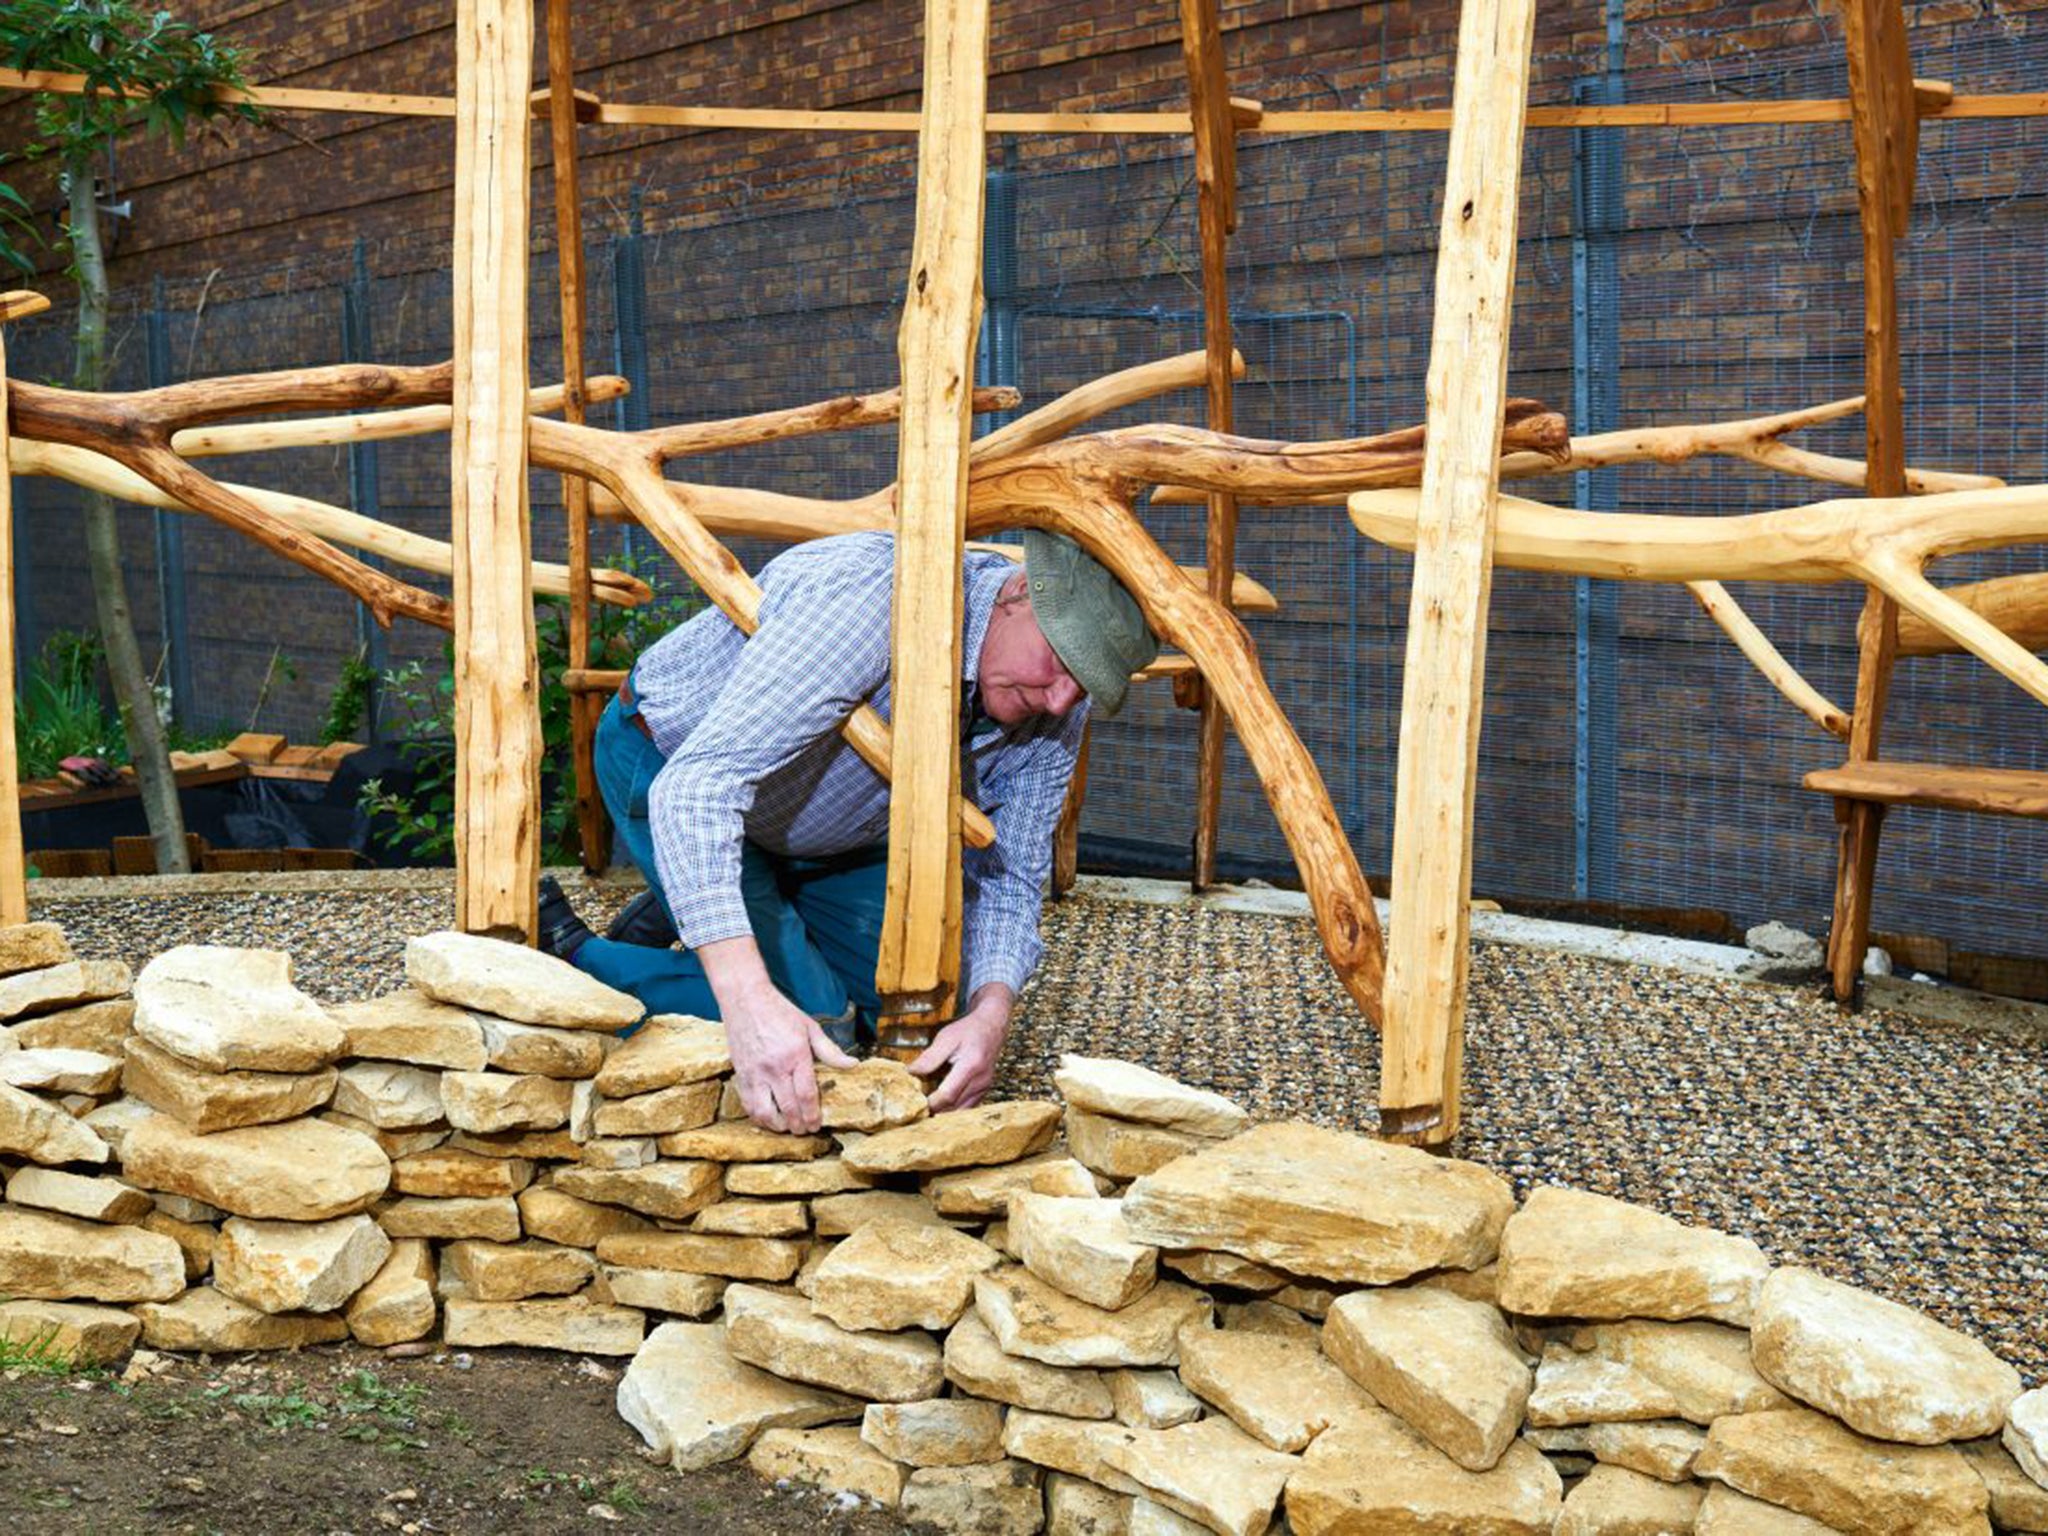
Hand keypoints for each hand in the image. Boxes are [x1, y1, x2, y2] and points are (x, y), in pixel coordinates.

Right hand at [723, 987, 856, 1132]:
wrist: (745, 999)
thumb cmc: (780, 1012)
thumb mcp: (810, 1027)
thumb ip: (830, 1050)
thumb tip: (852, 1064)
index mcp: (795, 1056)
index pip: (806, 1095)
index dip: (813, 1115)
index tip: (817, 1124)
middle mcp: (774, 1068)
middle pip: (788, 1108)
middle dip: (799, 1125)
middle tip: (806, 1130)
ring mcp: (754, 1073)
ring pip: (764, 1113)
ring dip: (778, 1126)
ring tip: (787, 1128)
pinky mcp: (740, 1074)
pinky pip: (747, 1105)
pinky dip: (758, 1117)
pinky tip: (768, 1118)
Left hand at [910, 987, 1012, 1112]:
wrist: (991, 1026)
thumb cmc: (969, 1030)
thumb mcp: (946, 1038)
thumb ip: (929, 1057)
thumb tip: (911, 1072)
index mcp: (971, 1066)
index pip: (948, 1095)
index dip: (930, 1103)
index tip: (916, 1102)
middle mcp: (981, 1081)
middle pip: (954, 1108)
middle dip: (935, 1110)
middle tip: (918, 1107)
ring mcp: (984, 1088)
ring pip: (961, 1112)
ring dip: (944, 1112)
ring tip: (928, 1106)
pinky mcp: (984, 1091)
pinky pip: (967, 1107)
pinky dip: (953, 1109)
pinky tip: (941, 1103)